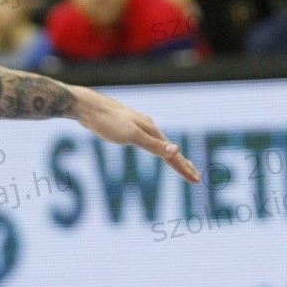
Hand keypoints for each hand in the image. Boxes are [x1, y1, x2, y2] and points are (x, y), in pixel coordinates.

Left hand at [70, 85, 200, 182]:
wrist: (89, 107)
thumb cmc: (108, 122)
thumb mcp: (131, 135)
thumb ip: (153, 145)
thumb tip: (176, 150)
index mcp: (152, 131)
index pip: (173, 155)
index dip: (184, 168)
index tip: (197, 180)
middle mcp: (149, 128)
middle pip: (170, 149)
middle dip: (183, 164)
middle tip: (196, 177)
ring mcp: (139, 127)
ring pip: (160, 144)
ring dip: (172, 156)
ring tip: (180, 163)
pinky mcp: (129, 127)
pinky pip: (149, 141)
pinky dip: (158, 149)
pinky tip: (153, 148)